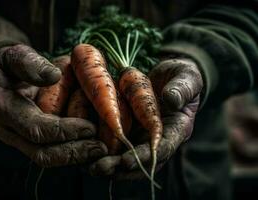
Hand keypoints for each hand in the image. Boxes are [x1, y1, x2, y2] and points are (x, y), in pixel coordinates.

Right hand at [0, 44, 106, 167]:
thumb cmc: (9, 66)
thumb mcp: (14, 56)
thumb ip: (29, 63)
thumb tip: (53, 75)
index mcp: (5, 110)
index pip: (36, 129)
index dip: (64, 130)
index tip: (89, 127)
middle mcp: (10, 131)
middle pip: (42, 153)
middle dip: (73, 152)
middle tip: (100, 148)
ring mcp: (20, 140)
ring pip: (48, 158)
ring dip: (76, 157)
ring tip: (101, 150)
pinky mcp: (31, 142)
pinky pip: (52, 153)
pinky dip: (74, 152)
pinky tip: (92, 147)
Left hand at [89, 58, 202, 179]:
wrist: (170, 78)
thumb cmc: (182, 78)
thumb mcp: (188, 78)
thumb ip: (182, 88)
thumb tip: (172, 99)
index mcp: (177, 129)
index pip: (163, 148)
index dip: (145, 156)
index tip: (126, 161)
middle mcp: (159, 139)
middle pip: (141, 160)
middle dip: (120, 167)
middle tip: (100, 168)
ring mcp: (143, 137)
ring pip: (127, 158)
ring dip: (109, 164)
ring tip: (89, 167)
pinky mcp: (130, 132)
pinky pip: (117, 146)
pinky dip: (103, 152)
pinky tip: (86, 156)